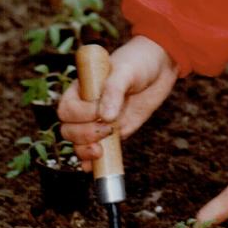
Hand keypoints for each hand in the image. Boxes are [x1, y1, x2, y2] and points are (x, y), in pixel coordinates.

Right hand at [58, 35, 178, 169]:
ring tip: (101, 150)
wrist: (161, 66)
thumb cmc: (138, 61)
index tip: (100, 110)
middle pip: (69, 129)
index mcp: (82, 88)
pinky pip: (98, 149)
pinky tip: (93, 167)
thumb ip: (114, 90)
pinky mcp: (114, 131)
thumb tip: (105, 116)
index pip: (67, 109)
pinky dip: (92, 161)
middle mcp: (87, 106)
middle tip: (108, 129)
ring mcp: (99, 120)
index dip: (81, 115)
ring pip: (79, 143)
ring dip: (86, 150)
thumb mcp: (126, 71)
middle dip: (84, 135)